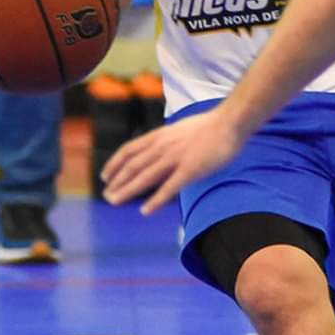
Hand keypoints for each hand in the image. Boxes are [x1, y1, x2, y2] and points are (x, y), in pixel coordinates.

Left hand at [101, 107, 244, 214]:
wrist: (230, 122)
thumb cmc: (209, 127)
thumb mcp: (180, 129)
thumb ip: (167, 141)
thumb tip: (158, 151)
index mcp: (160, 136)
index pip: (129, 150)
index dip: (114, 164)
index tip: (105, 176)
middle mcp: (163, 147)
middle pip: (133, 166)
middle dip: (117, 182)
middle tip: (107, 196)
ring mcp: (176, 158)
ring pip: (145, 177)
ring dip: (127, 191)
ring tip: (114, 202)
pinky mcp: (190, 170)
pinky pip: (169, 188)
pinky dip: (155, 200)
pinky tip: (145, 211)